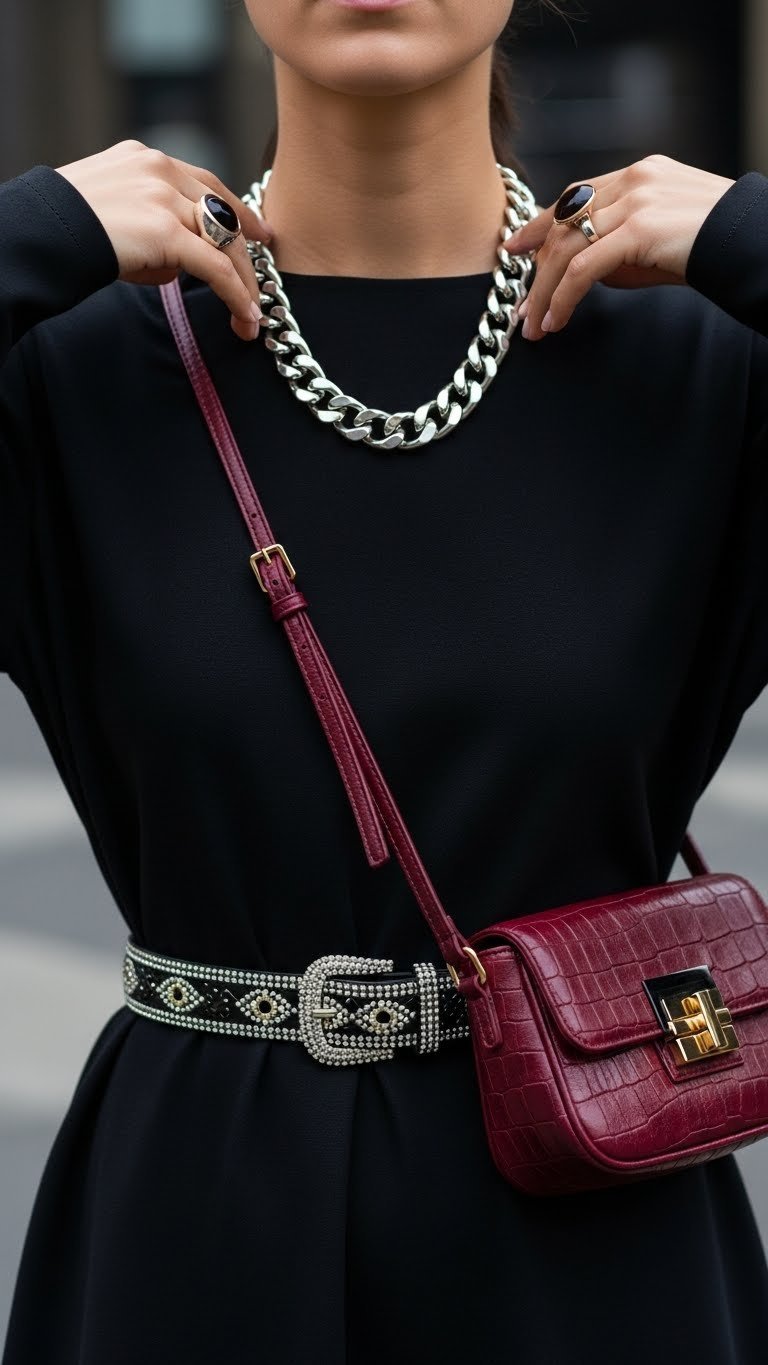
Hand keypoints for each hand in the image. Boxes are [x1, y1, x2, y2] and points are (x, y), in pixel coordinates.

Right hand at [57, 140, 273, 340]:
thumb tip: (174, 262)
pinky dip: (236, 295)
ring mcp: (164, 198)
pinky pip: (215, 268)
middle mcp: (161, 170)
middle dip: (247, 257)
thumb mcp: (113, 209)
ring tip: (249, 316)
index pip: (207, 184)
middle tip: (260, 288)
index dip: (239, 211)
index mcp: (147, 159)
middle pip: (223, 214)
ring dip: (243, 284)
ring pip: (225, 242)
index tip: (259, 232)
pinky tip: (245, 316)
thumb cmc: (67, 228)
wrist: (41, 230)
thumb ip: (149, 222)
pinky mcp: (165, 231)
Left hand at [504, 153, 735, 340]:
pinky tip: (557, 320)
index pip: (574, 197)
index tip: (515, 249)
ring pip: (568, 247)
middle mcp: (632, 180)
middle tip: (522, 310)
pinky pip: (585, 267)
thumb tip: (580, 275)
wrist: (752, 241)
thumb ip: (619, 247)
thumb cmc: (712, 246)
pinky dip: (564, 297)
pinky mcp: (639, 228)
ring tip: (535, 326)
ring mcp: (636, 200)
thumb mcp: (658, 242)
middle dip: (536, 273)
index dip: (539, 224)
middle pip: (564, 224)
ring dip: (545, 293)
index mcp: (637, 175)